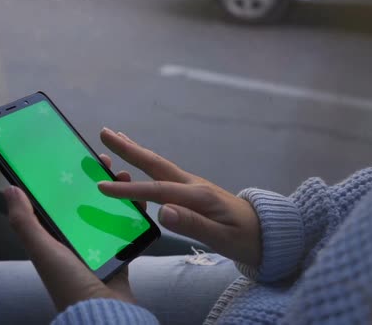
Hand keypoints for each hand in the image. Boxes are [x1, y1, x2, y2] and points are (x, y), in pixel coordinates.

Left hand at [4, 154, 137, 310]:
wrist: (105, 313)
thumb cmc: (70, 283)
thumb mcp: (43, 250)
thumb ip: (25, 222)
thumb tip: (10, 188)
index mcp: (55, 238)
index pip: (58, 201)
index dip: (66, 179)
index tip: (75, 158)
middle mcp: (75, 241)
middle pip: (86, 202)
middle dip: (96, 180)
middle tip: (105, 162)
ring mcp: (99, 246)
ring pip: (108, 212)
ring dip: (116, 193)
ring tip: (125, 175)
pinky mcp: (119, 253)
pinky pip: (126, 228)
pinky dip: (132, 213)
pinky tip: (139, 200)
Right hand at [97, 128, 261, 265]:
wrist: (268, 232)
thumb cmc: (246, 238)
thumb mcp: (222, 238)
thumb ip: (193, 224)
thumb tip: (163, 212)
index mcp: (198, 196)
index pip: (157, 191)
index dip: (129, 190)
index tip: (103, 186)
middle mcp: (193, 184)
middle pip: (154, 163)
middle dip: (128, 149)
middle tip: (104, 133)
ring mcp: (193, 185)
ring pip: (158, 164)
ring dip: (135, 151)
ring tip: (115, 138)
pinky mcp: (193, 190)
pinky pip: (163, 173)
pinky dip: (146, 162)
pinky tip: (140, 160)